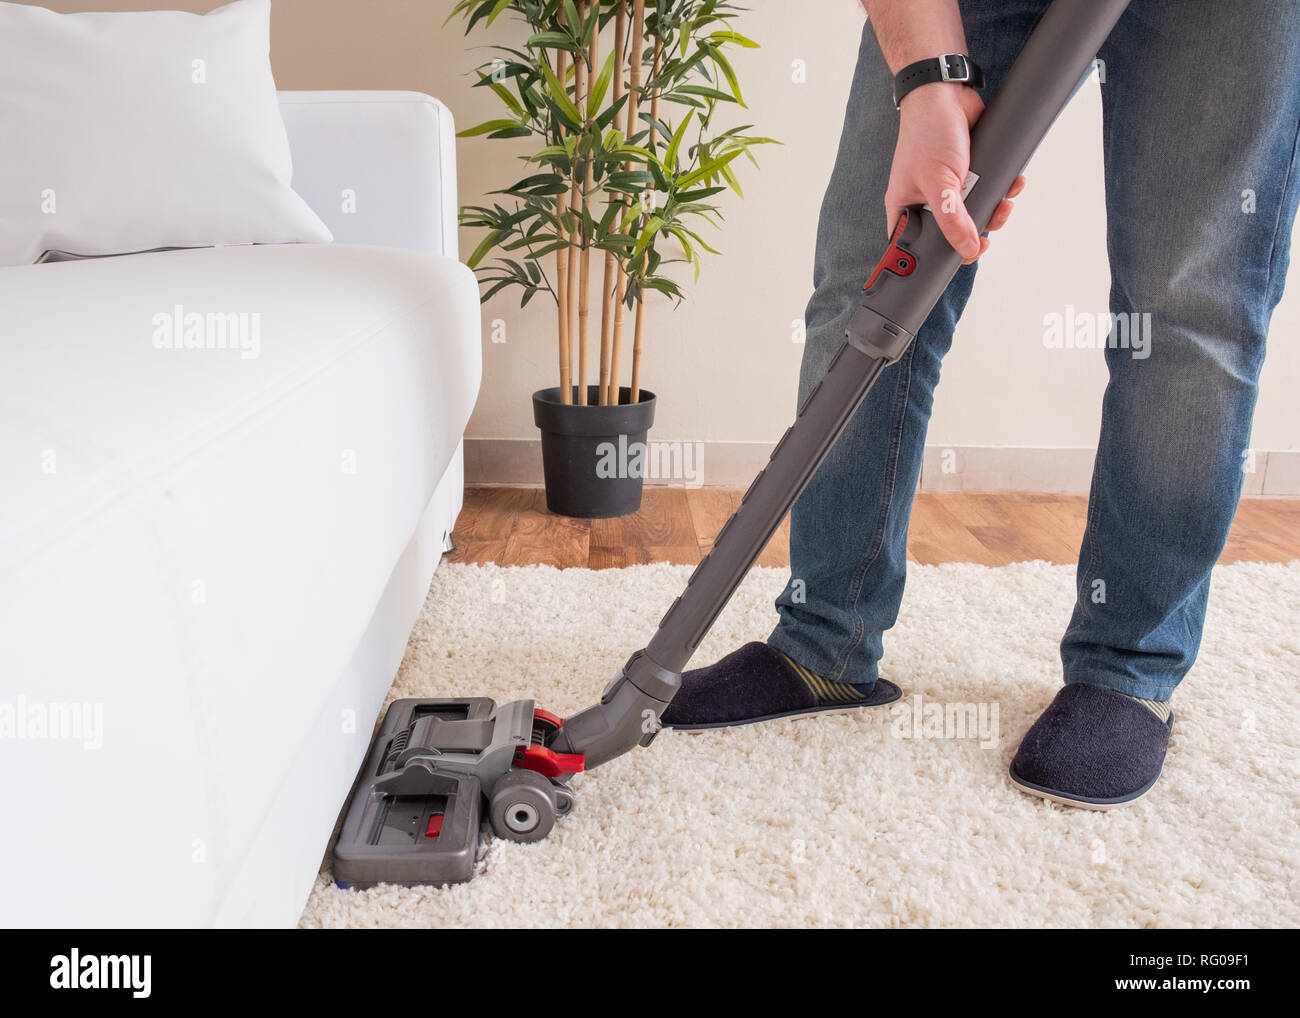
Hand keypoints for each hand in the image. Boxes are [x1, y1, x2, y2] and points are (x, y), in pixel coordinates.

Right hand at [886, 83, 1024, 263]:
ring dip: (995, 211)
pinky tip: (1013, 184)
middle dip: (974, 233)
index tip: (956, 260)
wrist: (946, 93)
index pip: (915, 247)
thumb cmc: (928, 134)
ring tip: (1006, 203)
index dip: (934, 259)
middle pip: (951, 234)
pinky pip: (988, 192)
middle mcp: (926, 202)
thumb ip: (952, 219)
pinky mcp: (971, 173)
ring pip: (974, 215)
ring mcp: (949, 188)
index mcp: (906, 209)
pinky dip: (1003, 190)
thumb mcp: (939, 183)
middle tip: (987, 234)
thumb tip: (967, 248)